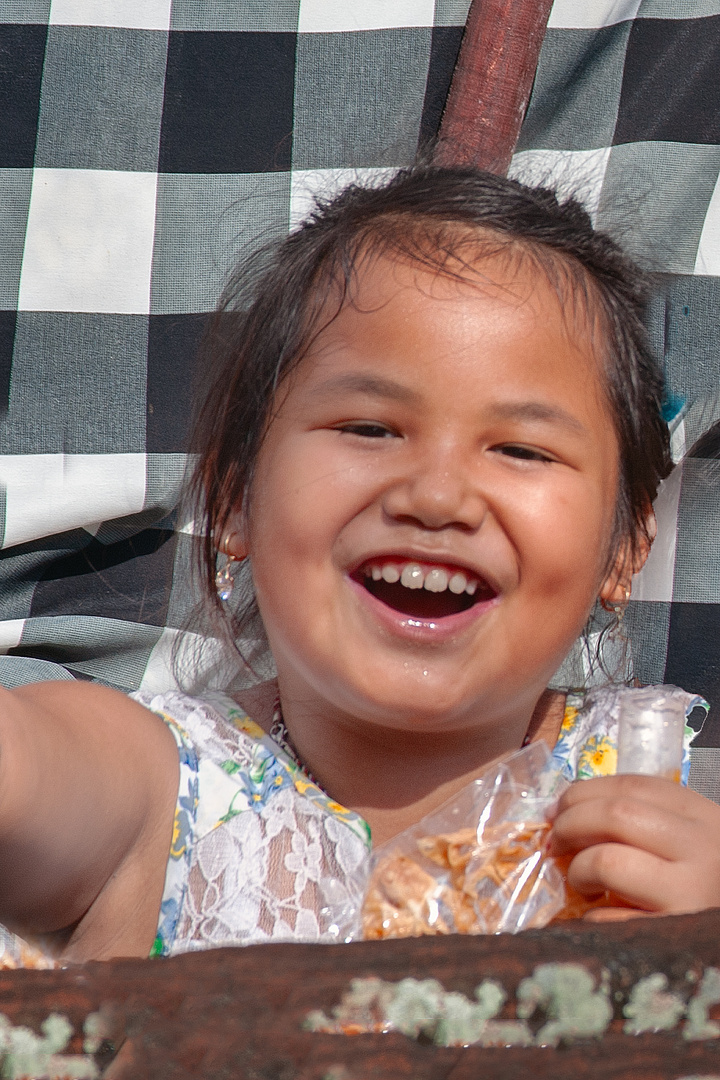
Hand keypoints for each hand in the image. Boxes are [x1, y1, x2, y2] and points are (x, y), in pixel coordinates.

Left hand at [549, 774, 719, 920]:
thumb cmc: (704, 884)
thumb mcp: (685, 841)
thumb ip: (641, 820)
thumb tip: (565, 810)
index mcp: (703, 817)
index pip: (632, 786)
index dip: (582, 793)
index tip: (557, 809)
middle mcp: (703, 850)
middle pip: (616, 814)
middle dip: (570, 824)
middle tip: (557, 844)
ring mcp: (691, 896)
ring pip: (608, 862)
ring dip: (579, 870)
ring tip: (582, 883)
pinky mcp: (673, 938)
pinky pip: (610, 919)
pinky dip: (592, 916)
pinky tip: (602, 916)